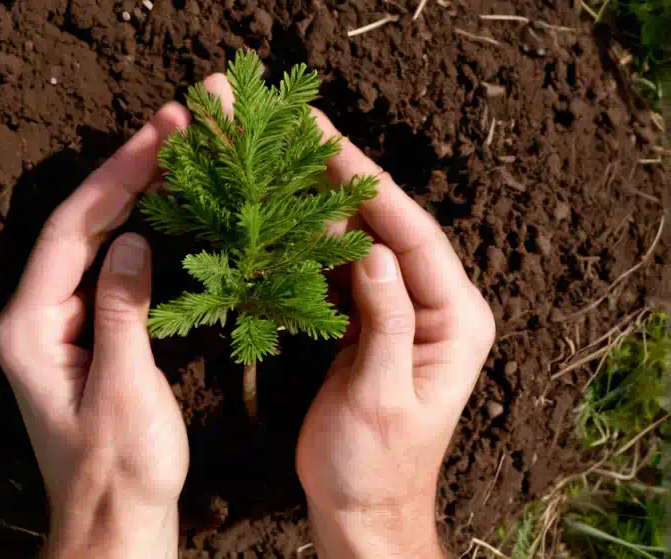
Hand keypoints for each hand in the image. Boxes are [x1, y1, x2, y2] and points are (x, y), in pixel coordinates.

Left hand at [0, 103, 190, 558]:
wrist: (115, 524)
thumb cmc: (120, 471)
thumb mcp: (125, 390)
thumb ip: (122, 310)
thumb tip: (130, 239)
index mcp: (31, 328)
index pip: (70, 231)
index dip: (115, 177)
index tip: (160, 135)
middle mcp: (35, 318)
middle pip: (77, 227)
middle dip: (124, 174)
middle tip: (174, 126)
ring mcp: (58, 326)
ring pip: (92, 244)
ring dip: (131, 198)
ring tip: (174, 153)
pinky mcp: (84, 337)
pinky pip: (107, 272)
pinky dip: (137, 237)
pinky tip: (165, 213)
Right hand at [295, 111, 496, 557]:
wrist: (360, 508)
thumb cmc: (377, 466)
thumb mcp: (384, 399)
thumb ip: (386, 326)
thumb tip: (376, 254)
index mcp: (454, 320)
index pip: (414, 238)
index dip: (371, 187)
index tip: (330, 142)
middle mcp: (431, 305)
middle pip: (385, 227)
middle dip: (341, 178)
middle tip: (300, 127)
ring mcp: (396, 309)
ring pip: (357, 241)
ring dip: (319, 201)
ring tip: (284, 153)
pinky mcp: (365, 321)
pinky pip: (337, 270)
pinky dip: (309, 240)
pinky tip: (280, 211)